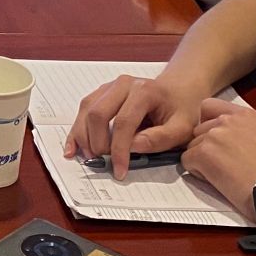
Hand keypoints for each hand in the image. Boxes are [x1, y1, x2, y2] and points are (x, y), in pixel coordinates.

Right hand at [66, 70, 210, 177]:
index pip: (124, 122)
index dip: (118, 149)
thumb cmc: (181, 110)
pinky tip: (73, 146)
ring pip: (87, 110)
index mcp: (144, 91)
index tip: (119, 171)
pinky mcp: (102, 92)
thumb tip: (133, 147)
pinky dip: (76, 129)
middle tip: (103, 163)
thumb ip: (161, 138)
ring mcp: (110, 86)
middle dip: (97, 142)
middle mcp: (123, 84)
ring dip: (83, 136)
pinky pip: (84, 108)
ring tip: (89, 157)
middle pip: (98, 114)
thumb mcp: (182, 128)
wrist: (178, 90)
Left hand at [182, 99, 255, 210]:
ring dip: (202, 160)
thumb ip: (247, 133)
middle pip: (199, 129)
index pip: (210, 107)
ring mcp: (215, 135)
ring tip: (225, 175)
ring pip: (192, 145)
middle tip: (224, 165)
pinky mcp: (204, 153)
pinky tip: (219, 181)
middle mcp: (229, 120)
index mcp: (247, 116)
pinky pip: (187, 161)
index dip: (208, 125)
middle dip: (206, 146)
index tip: (216, 141)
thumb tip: (236, 142)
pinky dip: (197, 173)